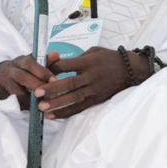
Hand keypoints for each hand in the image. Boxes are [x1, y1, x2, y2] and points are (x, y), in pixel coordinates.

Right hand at [0, 52, 61, 107]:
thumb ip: (47, 61)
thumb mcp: (34, 64)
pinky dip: (25, 104)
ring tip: (43, 102)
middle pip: (23, 77)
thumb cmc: (24, 70)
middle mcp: (11, 69)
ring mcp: (4, 81)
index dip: (42, 72)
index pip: (30, 64)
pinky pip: (14, 101)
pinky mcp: (1, 93)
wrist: (0, 77)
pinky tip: (35, 107)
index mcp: (21, 60)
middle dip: (37, 85)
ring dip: (31, 97)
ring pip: (17, 91)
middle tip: (49, 92)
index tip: (55, 80)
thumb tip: (57, 54)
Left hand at [34, 46, 148, 118]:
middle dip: (53, 89)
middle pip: (70, 83)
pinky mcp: (96, 99)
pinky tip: (53, 116)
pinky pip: (80, 107)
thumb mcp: (94, 51)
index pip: (68, 65)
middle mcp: (92, 76)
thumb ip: (76, 59)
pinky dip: (66, 112)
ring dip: (57, 103)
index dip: (53, 68)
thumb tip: (55, 64)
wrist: (129, 70)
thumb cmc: (109, 58)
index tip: (41, 70)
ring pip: (74, 98)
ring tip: (42, 108)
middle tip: (37, 93)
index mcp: (90, 62)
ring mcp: (94, 89)